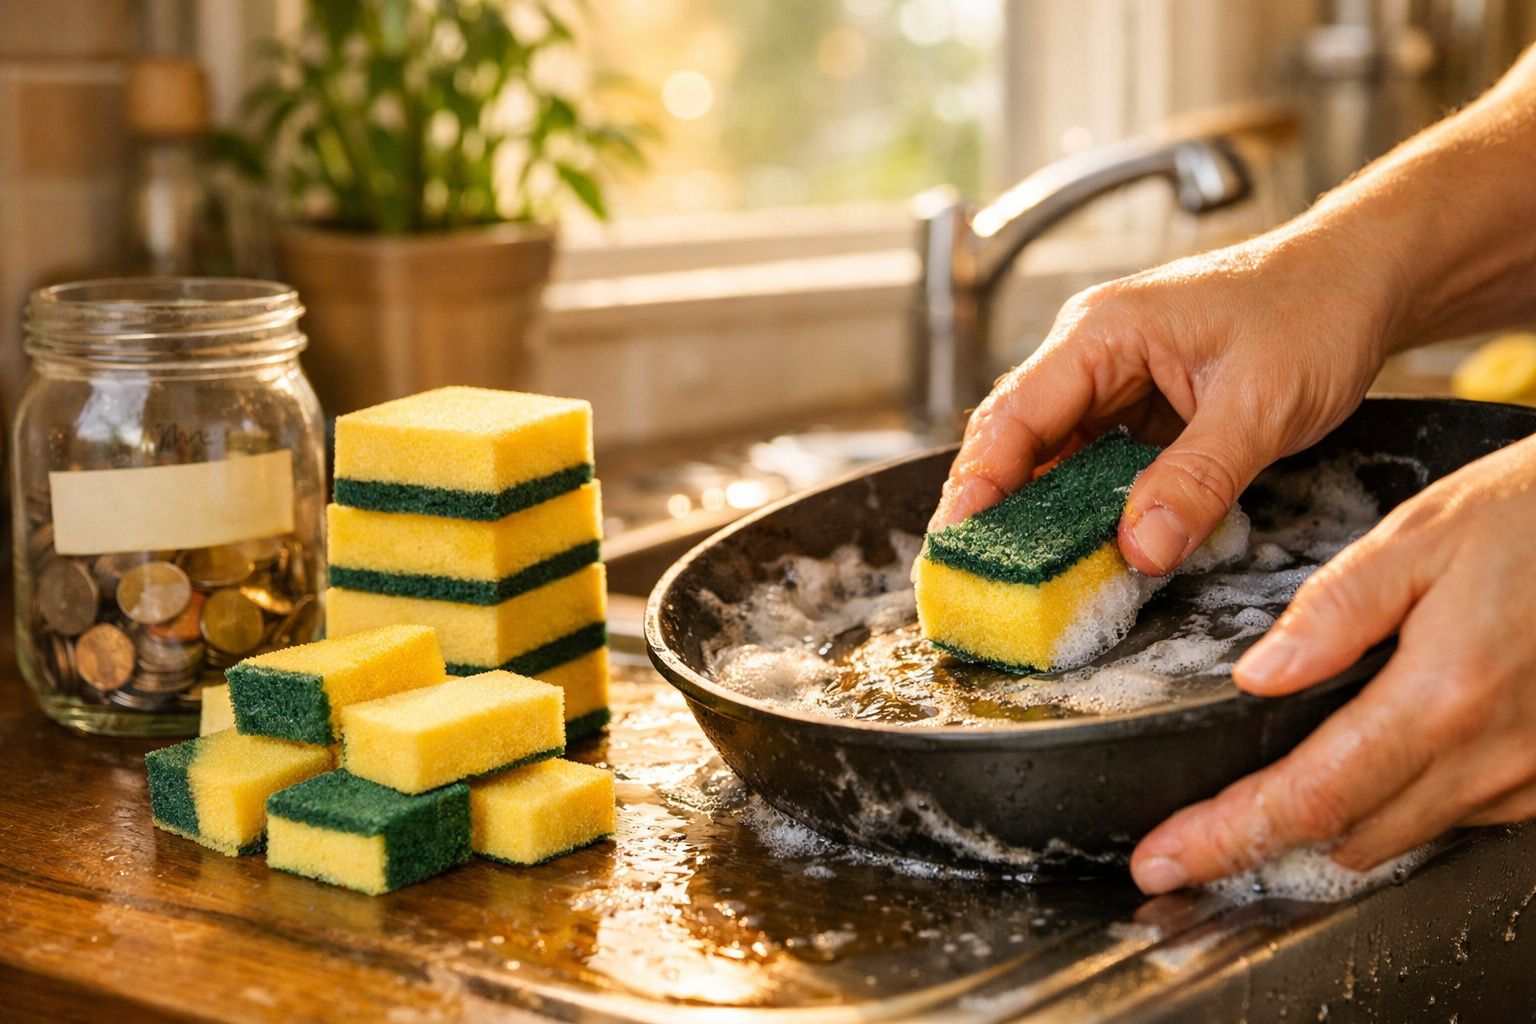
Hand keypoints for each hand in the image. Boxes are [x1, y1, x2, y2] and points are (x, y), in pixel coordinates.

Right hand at [929, 222, 1404, 575]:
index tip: (959, 541)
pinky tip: (1083, 548)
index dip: (980, 481)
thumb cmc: (1315, 312)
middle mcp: (1092, 352)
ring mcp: (1113, 380)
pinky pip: (1093, 462)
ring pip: (1052, 454)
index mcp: (1102, 332)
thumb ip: (1197, 480)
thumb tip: (1140, 549)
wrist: (1365, 280)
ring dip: (1038, 511)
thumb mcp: (1261, 404)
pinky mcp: (1139, 407)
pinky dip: (1083, 506)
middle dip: (993, 505)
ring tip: (1019, 575)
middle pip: (1017, 436)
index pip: (1015, 412)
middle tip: (975, 575)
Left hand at [1130, 434, 1535, 892]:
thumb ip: (1334, 610)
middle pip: (1347, 838)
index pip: (1308, 797)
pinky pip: (1456, 817)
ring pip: (1401, 837)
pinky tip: (1372, 768)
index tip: (1162, 859)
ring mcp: (1529, 776)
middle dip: (1260, 842)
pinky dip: (1399, 806)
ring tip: (1270, 798)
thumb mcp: (1421, 537)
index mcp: (1441, 697)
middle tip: (1192, 836)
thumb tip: (1257, 675)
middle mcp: (1491, 756)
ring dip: (1332, 827)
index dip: (1224, 837)